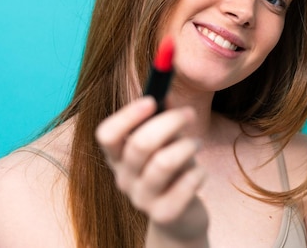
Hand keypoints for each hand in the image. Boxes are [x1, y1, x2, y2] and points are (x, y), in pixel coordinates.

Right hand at [96, 97, 208, 246]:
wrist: (179, 217)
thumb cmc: (171, 169)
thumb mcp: (164, 141)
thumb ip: (162, 117)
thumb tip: (166, 90)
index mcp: (117, 156)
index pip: (107, 134)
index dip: (127, 115)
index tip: (152, 100)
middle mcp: (124, 178)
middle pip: (140, 144)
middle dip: (170, 122)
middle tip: (189, 113)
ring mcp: (141, 199)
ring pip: (164, 163)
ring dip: (186, 146)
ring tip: (196, 144)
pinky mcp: (164, 214)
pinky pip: (185, 185)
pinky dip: (198, 172)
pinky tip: (199, 172)